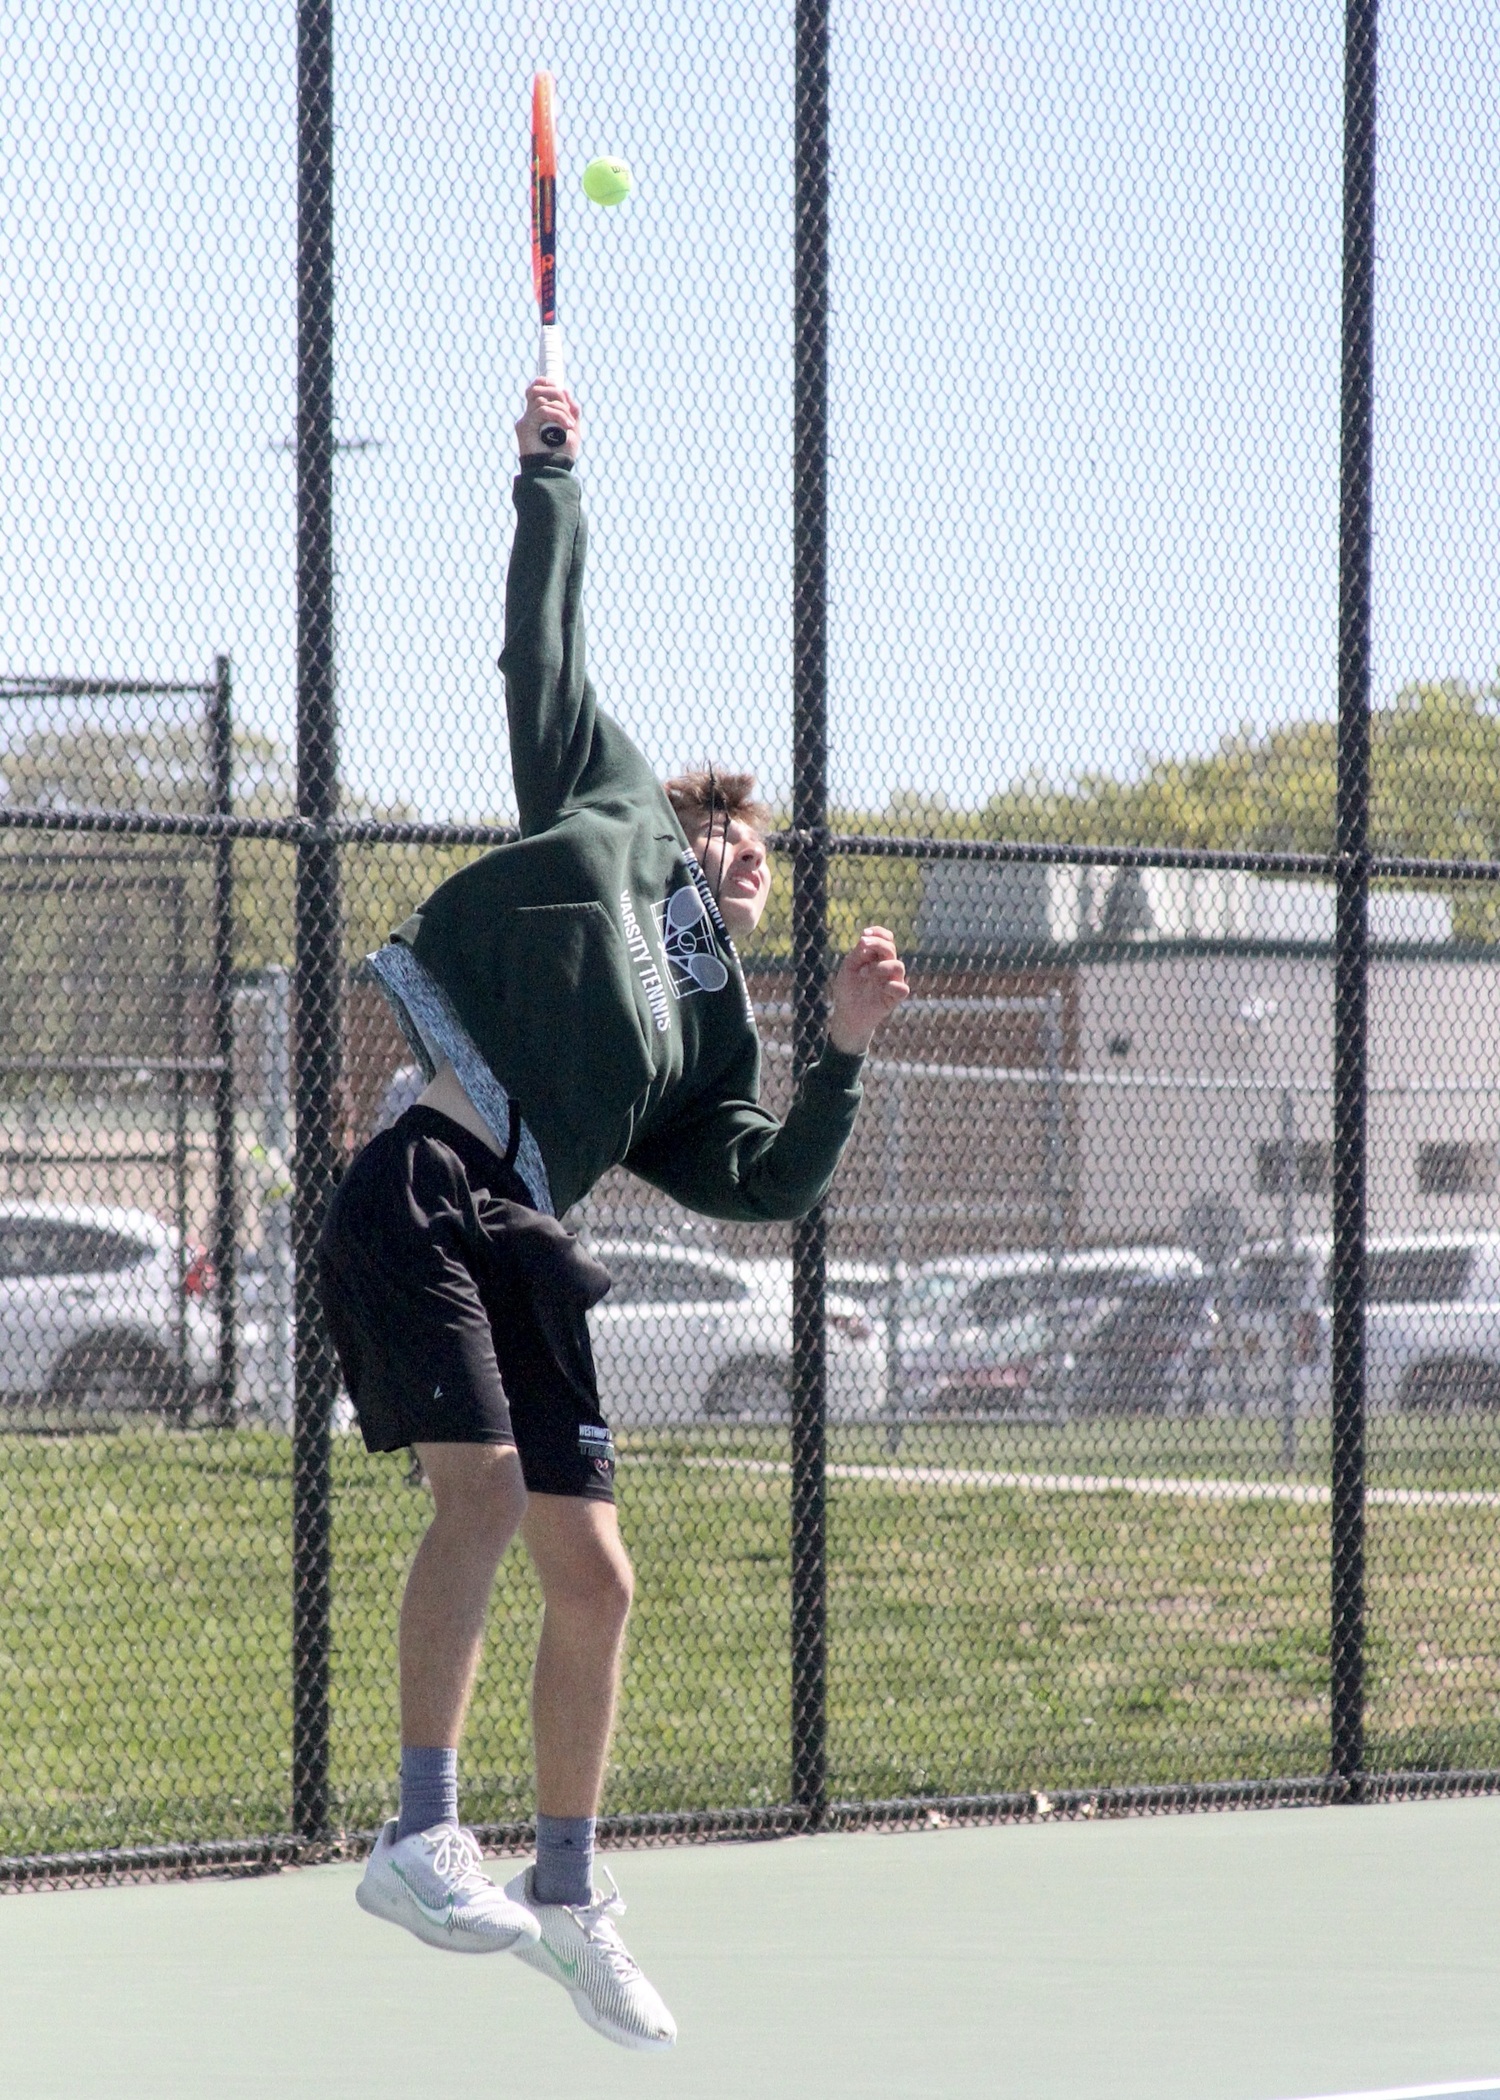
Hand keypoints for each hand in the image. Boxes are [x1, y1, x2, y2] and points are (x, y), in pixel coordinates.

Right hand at [516, 379, 581, 462]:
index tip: (561, 391)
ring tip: (569, 425)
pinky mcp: (524, 426)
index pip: (536, 388)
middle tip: (569, 411)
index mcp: (539, 415)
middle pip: (536, 389)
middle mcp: (530, 415)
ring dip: (561, 409)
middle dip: (556, 393)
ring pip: (541, 399)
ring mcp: (526, 421)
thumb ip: (571, 412)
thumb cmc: (562, 455)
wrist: (554, 472)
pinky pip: (542, 410)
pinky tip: (567, 426)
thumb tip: (566, 391)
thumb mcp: (572, 430)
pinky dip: (558, 415)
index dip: (546, 382)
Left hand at [827, 926, 907, 1054]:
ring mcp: (892, 981)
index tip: (864, 934)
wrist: (847, 1014)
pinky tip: (881, 987)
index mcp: (877, 957)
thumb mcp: (848, 967)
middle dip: (877, 944)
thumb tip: (865, 940)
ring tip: (863, 973)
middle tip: (862, 947)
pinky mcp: (895, 998)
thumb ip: (858, 953)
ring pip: (898, 965)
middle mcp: (887, 967)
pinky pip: (903, 988)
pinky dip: (892, 985)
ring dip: (880, 966)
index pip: (886, 939)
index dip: (879, 933)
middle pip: (891, 948)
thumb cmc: (847, 990)